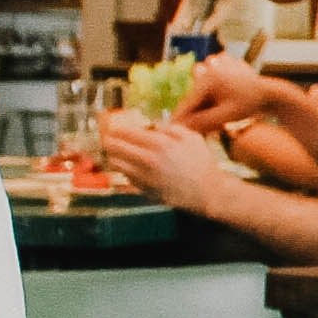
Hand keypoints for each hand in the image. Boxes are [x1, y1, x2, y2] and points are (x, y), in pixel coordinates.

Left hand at [91, 113, 232, 218]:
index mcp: (158, 144)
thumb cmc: (202, 162)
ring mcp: (143, 177)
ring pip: (115, 164)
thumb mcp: (191, 137)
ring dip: (115, 156)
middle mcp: (146, 160)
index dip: (115, 127)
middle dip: (109, 140)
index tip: (113, 125)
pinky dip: (125, 170)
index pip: (124, 132)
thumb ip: (169, 128)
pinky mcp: (143, 190)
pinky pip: (125, 177)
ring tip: (120, 152)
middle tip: (110, 137)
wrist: (207, 192)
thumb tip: (152, 126)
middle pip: (113, 148)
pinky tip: (134, 166)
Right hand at [173, 52, 279, 134]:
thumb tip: (182, 128)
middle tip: (187, 135)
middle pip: (192, 101)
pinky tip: (212, 119)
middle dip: (191, 118)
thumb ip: (204, 122)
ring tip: (204, 129)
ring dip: (199, 113)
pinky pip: (206, 96)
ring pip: (199, 99)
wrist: (269, 93)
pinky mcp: (216, 77)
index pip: (188, 103)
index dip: (179, 119)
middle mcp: (207, 72)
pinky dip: (207, 107)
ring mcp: (211, 73)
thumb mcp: (227, 116)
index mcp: (208, 79)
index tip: (169, 133)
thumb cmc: (250, 104)